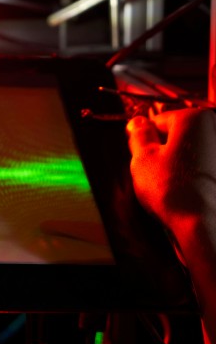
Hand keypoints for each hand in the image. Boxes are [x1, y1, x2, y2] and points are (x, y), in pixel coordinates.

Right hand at [126, 108, 215, 248]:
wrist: (207, 225)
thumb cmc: (172, 190)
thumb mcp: (143, 158)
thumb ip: (139, 135)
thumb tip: (137, 122)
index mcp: (194, 118)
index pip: (159, 121)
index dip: (146, 142)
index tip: (145, 161)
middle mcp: (215, 128)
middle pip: (180, 135)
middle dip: (166, 152)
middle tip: (158, 175)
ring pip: (193, 152)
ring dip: (182, 165)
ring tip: (174, 187)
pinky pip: (205, 168)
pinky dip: (196, 177)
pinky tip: (190, 192)